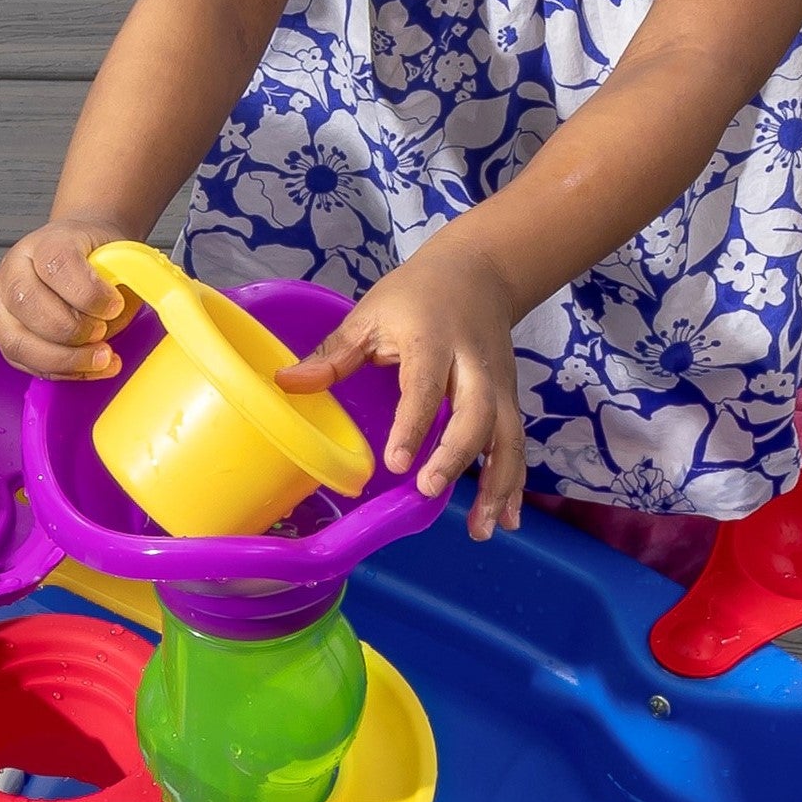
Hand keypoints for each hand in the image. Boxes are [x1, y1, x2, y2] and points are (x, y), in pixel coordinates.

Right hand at [0, 219, 134, 380]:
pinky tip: (87, 367)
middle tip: (102, 333)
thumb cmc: (92, 257)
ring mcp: (1, 306)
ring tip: (100, 358)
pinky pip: (25, 364)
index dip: (89, 293)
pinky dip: (61, 372)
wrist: (77, 255)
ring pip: (18, 342)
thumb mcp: (115, 254)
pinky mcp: (4, 337)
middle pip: (28, 304)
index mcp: (42, 244)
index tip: (114, 305)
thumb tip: (124, 310)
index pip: (58, 266)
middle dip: (73, 329)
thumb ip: (123, 278)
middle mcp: (13, 272)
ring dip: (65, 359)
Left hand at [276, 236, 527, 539]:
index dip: (413, 425)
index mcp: (432, 342)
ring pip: (506, 436)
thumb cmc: (415, 296)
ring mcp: (498, 385)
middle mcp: (473, 366)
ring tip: (480, 528)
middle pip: (477, 414)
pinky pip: (516, 444)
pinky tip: (505, 520)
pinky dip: (514, 482)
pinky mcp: (509, 400)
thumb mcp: (370, 314)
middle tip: (431, 490)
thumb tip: (285, 384)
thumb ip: (333, 354)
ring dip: (497, 484)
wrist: (479, 273)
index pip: (425, 387)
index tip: (397, 463)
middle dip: (457, 455)